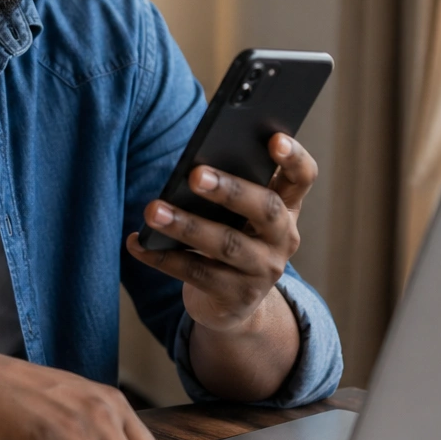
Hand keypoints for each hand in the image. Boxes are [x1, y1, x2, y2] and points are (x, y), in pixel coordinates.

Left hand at [126, 133, 314, 331]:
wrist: (233, 302)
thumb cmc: (232, 237)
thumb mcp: (239, 214)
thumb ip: (230, 187)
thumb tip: (192, 166)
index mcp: (286, 207)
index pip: (303, 177)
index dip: (294, 157)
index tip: (274, 138)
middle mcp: (283, 239)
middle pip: (266, 209)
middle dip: (230, 190)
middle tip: (195, 174)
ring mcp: (263, 271)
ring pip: (227, 245)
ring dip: (187, 225)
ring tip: (154, 210)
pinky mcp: (236, 297)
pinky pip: (196, 273)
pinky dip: (162, 257)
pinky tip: (137, 243)